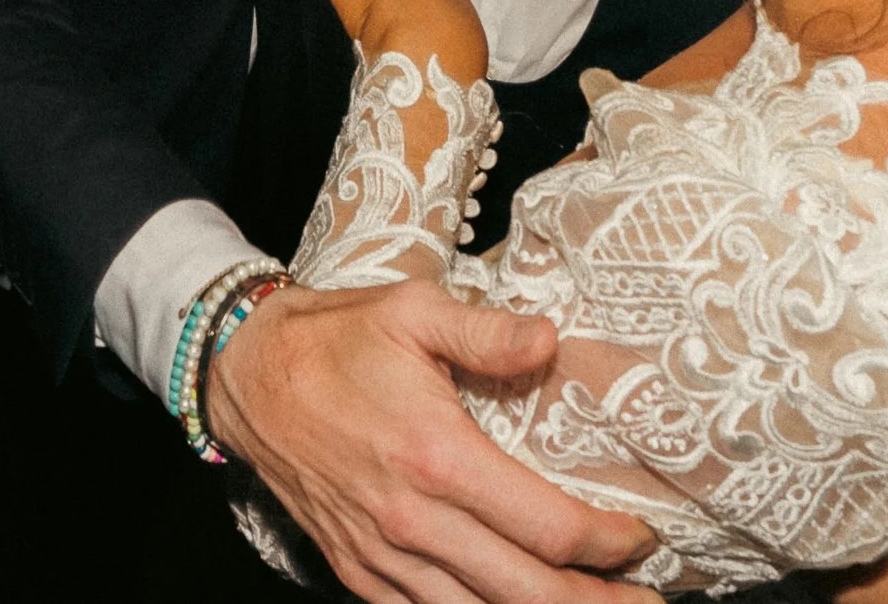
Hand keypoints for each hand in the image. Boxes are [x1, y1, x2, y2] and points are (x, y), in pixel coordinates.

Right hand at [209, 279, 659, 603]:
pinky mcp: (355, 569)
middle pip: (527, 591)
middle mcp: (413, 518)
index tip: (641, 536)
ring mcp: (381, 553)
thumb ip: (487, 331)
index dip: (608, 542)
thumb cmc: (337, 338)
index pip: (547, 526)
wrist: (246, 374)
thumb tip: (552, 339)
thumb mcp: (413, 310)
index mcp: (438, 455)